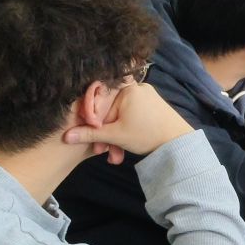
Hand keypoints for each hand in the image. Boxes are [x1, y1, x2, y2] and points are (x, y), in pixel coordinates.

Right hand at [64, 81, 193, 164]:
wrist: (178, 142)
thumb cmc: (146, 135)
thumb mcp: (115, 136)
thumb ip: (90, 134)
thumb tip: (66, 136)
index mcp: (127, 89)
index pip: (100, 104)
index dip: (93, 124)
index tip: (91, 140)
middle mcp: (137, 88)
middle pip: (111, 112)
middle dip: (106, 135)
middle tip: (102, 152)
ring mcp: (146, 96)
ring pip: (121, 117)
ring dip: (115, 138)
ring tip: (115, 156)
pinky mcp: (152, 106)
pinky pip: (132, 116)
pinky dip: (126, 132)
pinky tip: (124, 149)